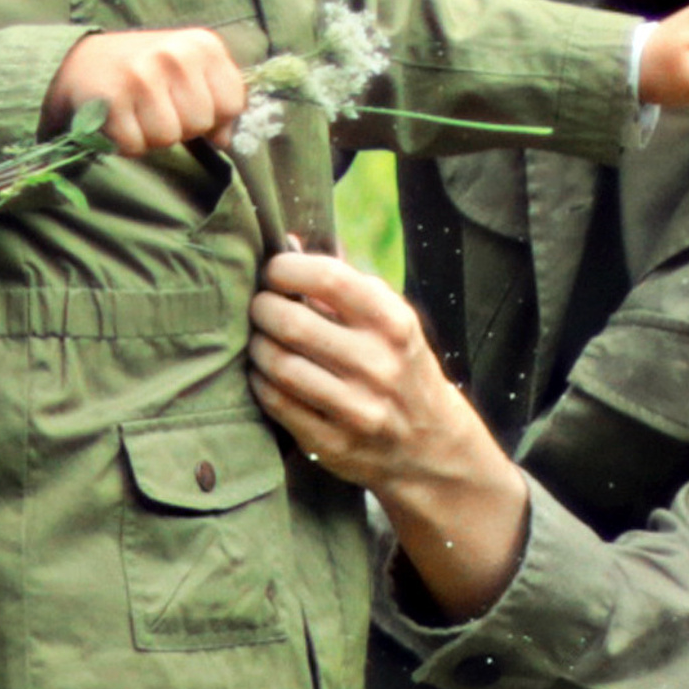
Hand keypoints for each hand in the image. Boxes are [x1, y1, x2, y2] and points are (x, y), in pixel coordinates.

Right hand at [43, 28, 247, 153]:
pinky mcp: (112, 99)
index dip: (214, 116)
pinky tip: (118, 120)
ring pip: (168, 138)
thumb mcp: (190, 70)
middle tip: (157, 107)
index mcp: (202, 45)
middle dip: (181, 126)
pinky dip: (126, 142)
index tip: (190, 104)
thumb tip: (225, 139)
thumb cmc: (146, 69)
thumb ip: (217, 99)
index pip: (232, 103)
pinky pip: (135, 146)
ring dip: (151, 136)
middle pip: (200, 124)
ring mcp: (142, 75)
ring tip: (138, 113)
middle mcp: (175, 54)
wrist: (81, 60)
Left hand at [247, 253, 464, 492]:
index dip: (287, 268)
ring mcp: (357, 408)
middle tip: (258, 306)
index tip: (273, 271)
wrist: (431, 446)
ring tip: (260, 339)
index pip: (328, 278)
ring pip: (278, 365)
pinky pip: (276, 403)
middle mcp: (379, 364)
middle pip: (292, 323)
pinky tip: (265, 373)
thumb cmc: (399, 365)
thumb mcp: (391, 320)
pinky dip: (260, 382)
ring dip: (257, 346)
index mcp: (394, 323)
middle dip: (262, 308)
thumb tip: (288, 242)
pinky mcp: (335, 444)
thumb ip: (343, 283)